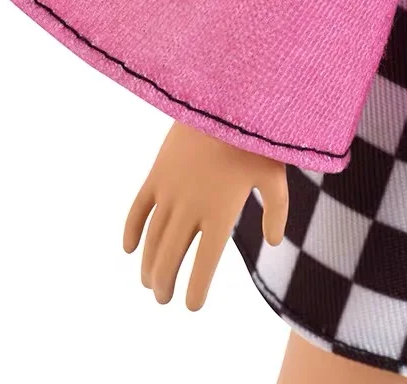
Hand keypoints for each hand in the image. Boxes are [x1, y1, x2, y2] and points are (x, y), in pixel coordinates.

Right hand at [122, 120, 288, 309]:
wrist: (225, 101)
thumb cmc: (255, 140)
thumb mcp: (275, 176)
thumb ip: (276, 211)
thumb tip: (272, 241)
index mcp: (221, 212)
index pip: (205, 263)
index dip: (196, 288)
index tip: (192, 306)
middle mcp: (191, 206)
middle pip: (173, 255)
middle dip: (166, 282)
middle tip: (163, 299)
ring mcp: (170, 190)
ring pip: (153, 237)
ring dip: (149, 264)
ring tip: (149, 283)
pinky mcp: (157, 173)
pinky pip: (138, 207)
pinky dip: (131, 230)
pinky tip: (130, 250)